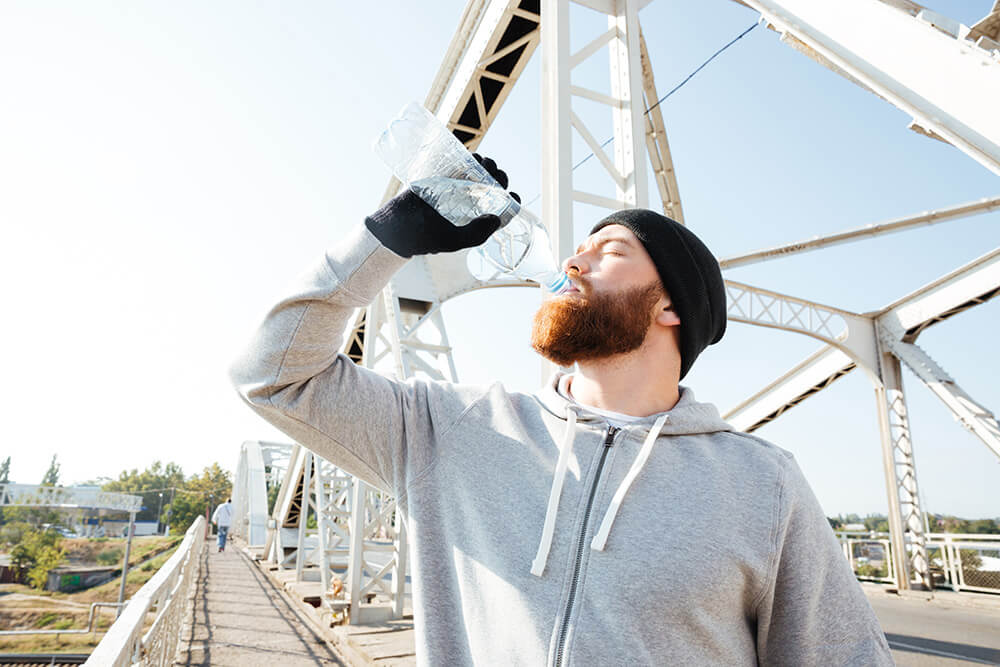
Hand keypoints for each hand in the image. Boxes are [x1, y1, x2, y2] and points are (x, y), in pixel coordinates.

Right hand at [365, 154, 519, 257]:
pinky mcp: (442, 178)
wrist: (396, 225)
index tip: (512, 195)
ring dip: (486, 165)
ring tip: (485, 163)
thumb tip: (495, 218)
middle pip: (492, 187)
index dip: (510, 201)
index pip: (499, 209)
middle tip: (496, 174)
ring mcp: (456, 190)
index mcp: (475, 220)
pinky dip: (469, 158)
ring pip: (478, 173)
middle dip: (499, 177)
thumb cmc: (425, 237)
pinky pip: (459, 164)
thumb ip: (476, 234)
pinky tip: (473, 158)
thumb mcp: (454, 241)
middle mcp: (468, 204)